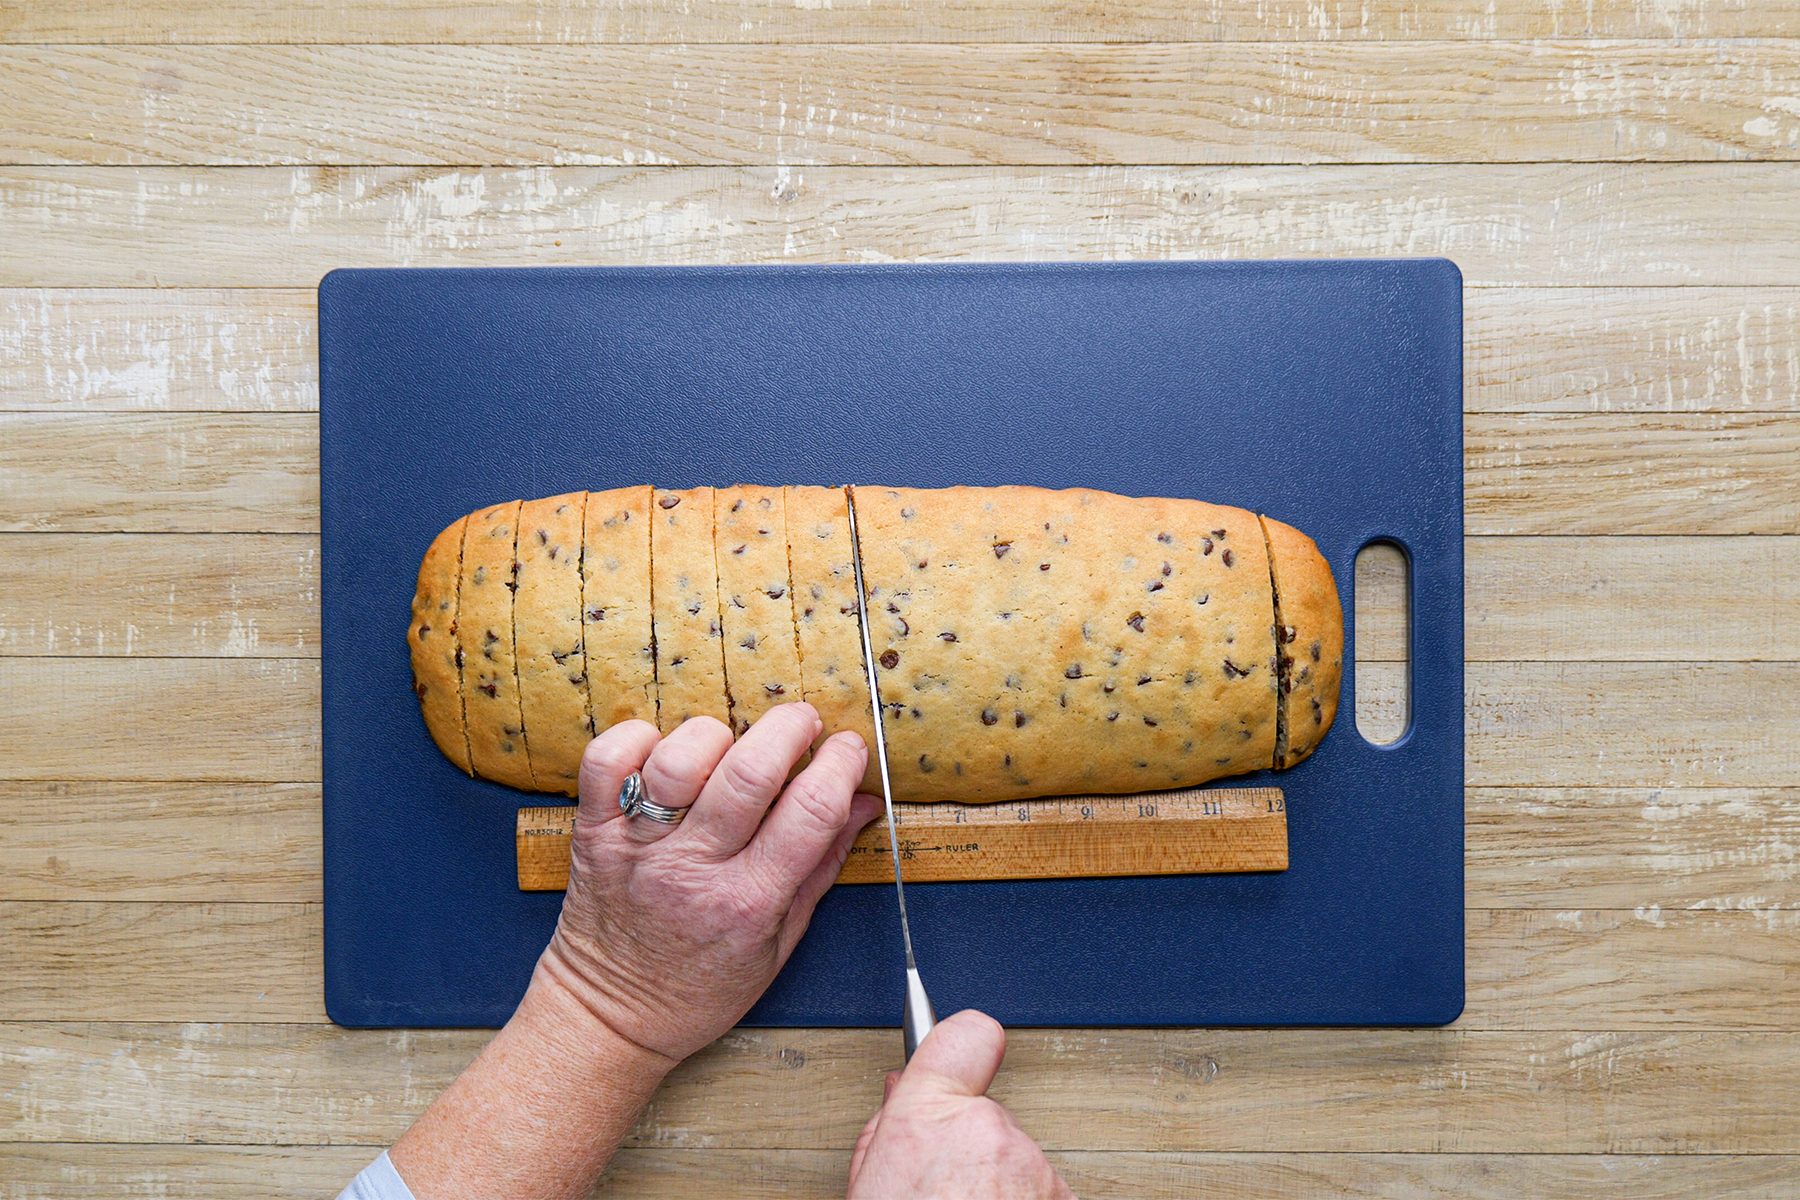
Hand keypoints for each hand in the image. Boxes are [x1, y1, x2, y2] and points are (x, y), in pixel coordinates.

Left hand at [536, 703, 882, 1061]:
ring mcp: (638, 848)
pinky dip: (637, 738)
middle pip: (749, 773)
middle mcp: (692, 869)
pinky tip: (663, 751)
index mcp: (749, 902)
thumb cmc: (699, 987)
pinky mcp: (594, 832)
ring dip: (717, 735)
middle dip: (790, 729)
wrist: (611, 1017)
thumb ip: (822, 865)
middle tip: (805, 723)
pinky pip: (606, 761)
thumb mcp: (781, 941)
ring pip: (678, 758)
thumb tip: (864, 804)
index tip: (848, 749)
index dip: (840, 766)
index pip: (810, 812)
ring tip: (731, 746)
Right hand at [848, 1010, 1073, 1199]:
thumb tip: (904, 1093)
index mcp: (928, 1115)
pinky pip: (1042, 1194)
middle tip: (941, 1189)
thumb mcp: (869, 1183)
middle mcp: (990, 1129)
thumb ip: (890, 1129)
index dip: (964, 1046)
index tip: (965, 1056)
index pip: (968, 1034)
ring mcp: (1033, 1168)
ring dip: (998, 1187)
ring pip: (1018, 1161)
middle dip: (971, 1147)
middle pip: (988, 1116)